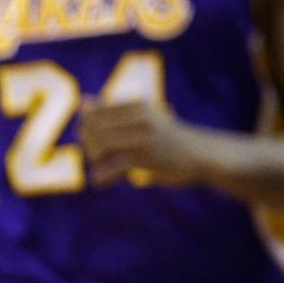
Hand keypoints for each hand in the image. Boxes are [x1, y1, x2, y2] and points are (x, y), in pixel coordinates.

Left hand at [77, 98, 206, 187]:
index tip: (96, 144)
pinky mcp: (147, 157)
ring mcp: (144, 136)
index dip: (86, 132)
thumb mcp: (143, 117)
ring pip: (100, 146)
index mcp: (136, 105)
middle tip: (99, 160)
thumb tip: (83, 101)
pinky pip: (112, 166)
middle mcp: (140, 116)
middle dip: (89, 147)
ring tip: (103, 170)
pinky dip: (102, 176)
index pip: (92, 114)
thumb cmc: (167, 136)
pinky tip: (103, 181)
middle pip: (92, 129)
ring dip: (96, 161)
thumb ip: (113, 110)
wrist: (200, 154)